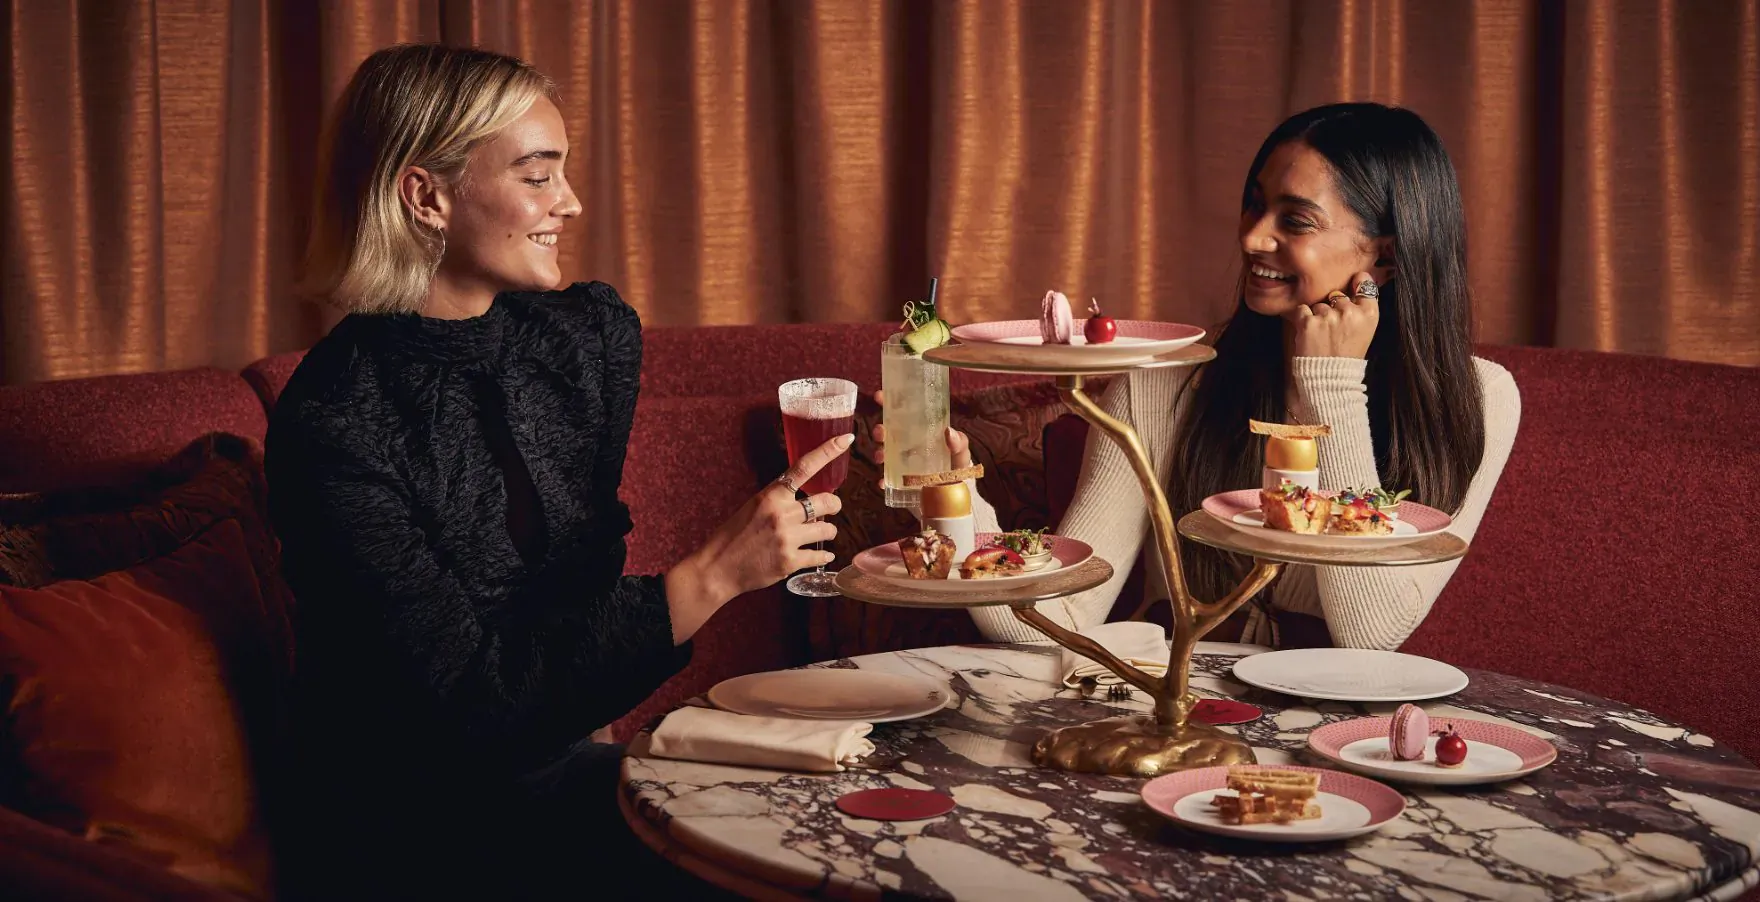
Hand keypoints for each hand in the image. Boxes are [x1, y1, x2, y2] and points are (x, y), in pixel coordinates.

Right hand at [682, 433, 849, 604]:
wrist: (718, 567)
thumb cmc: (734, 535)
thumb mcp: (754, 506)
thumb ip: (780, 500)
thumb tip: (810, 502)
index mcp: (772, 495)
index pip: (804, 467)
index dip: (828, 451)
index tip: (846, 439)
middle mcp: (782, 514)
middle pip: (828, 501)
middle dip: (834, 505)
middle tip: (831, 509)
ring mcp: (787, 538)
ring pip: (829, 529)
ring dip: (827, 531)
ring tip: (816, 535)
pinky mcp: (790, 561)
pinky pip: (821, 555)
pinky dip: (822, 556)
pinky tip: (819, 555)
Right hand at [870, 390, 971, 488]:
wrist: (955, 489)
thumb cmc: (956, 463)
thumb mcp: (960, 450)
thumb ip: (959, 442)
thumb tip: (948, 431)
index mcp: (919, 430)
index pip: (901, 413)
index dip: (888, 403)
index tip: (880, 396)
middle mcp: (906, 443)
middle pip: (887, 432)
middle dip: (879, 430)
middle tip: (881, 432)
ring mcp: (901, 461)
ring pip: (883, 453)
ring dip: (879, 452)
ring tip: (881, 456)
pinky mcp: (899, 479)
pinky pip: (888, 478)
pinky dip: (883, 479)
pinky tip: (883, 481)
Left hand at [1286, 271, 1379, 358]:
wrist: (1330, 379)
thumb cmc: (1347, 355)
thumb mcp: (1365, 331)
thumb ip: (1362, 308)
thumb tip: (1358, 280)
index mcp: (1369, 314)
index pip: (1364, 284)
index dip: (1357, 282)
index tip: (1354, 283)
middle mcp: (1350, 312)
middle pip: (1337, 295)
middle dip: (1333, 307)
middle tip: (1334, 329)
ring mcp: (1328, 316)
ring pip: (1319, 304)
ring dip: (1317, 316)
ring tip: (1322, 335)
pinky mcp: (1308, 322)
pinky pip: (1302, 310)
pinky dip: (1302, 319)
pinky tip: (1310, 333)